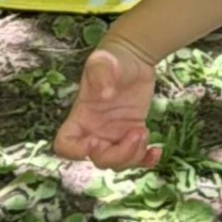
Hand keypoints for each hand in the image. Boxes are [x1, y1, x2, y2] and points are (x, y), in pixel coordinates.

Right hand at [54, 41, 160, 170]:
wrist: (133, 58)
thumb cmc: (112, 58)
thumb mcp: (102, 60)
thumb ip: (101, 74)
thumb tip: (106, 94)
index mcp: (80, 117)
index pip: (65, 145)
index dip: (76, 150)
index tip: (96, 140)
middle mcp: (94, 130)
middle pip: (98, 159)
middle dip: (118, 154)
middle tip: (137, 132)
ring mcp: (114, 134)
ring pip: (117, 163)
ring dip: (133, 155)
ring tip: (144, 132)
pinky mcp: (132, 133)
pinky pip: (136, 158)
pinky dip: (146, 161)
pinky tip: (157, 151)